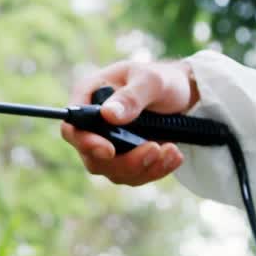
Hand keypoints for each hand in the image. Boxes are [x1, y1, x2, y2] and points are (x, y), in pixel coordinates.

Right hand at [60, 59, 198, 185]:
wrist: (182, 95)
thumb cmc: (162, 80)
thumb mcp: (151, 81)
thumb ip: (131, 97)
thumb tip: (108, 115)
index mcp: (88, 96)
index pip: (73, 127)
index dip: (85, 142)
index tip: (109, 150)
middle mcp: (93, 124)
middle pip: (92, 157)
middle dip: (125, 161)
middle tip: (155, 148)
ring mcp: (108, 144)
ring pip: (114, 171)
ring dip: (144, 167)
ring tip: (171, 150)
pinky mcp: (126, 159)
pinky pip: (134, 175)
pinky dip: (156, 170)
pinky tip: (174, 156)